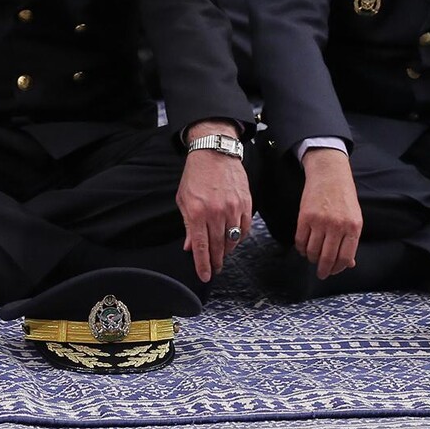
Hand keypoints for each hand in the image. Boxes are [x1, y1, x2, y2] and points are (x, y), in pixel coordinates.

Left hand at [176, 122, 250, 282]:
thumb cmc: (196, 175)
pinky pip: (244, 229)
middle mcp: (216, 213)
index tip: (205, 276)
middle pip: (218, 247)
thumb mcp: (184, 200)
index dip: (203, 265)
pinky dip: (239, 237)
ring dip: (227, 251)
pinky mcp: (245, 204)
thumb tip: (190, 247)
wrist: (215, 152)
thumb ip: (188, 225)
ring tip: (223, 253)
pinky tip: (234, 238)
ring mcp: (233, 209)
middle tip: (214, 268)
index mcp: (197, 213)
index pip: (201, 247)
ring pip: (233, 240)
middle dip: (216, 261)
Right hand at [293, 147, 361, 278]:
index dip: (337, 269)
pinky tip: (304, 248)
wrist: (330, 174)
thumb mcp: (354, 218)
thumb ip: (351, 241)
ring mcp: (320, 221)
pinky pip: (300, 240)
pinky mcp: (305, 216)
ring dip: (311, 258)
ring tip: (312, 258)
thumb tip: (349, 264)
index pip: (345, 258)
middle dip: (323, 270)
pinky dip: (301, 248)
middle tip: (320, 273)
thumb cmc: (344, 197)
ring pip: (312, 251)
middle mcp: (337, 226)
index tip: (332, 272)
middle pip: (327, 257)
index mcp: (353, 227)